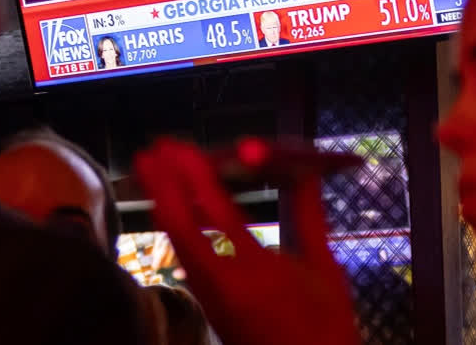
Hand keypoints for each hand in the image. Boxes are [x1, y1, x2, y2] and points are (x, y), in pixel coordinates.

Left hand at [134, 139, 359, 344]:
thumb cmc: (326, 328)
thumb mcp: (324, 269)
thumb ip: (309, 216)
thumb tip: (305, 169)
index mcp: (259, 273)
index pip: (220, 216)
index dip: (198, 178)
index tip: (182, 149)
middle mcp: (224, 285)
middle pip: (180, 227)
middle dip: (163, 185)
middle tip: (153, 150)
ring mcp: (210, 297)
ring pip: (176, 242)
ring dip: (162, 201)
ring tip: (148, 167)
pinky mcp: (207, 304)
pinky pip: (184, 255)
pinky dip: (174, 223)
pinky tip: (169, 205)